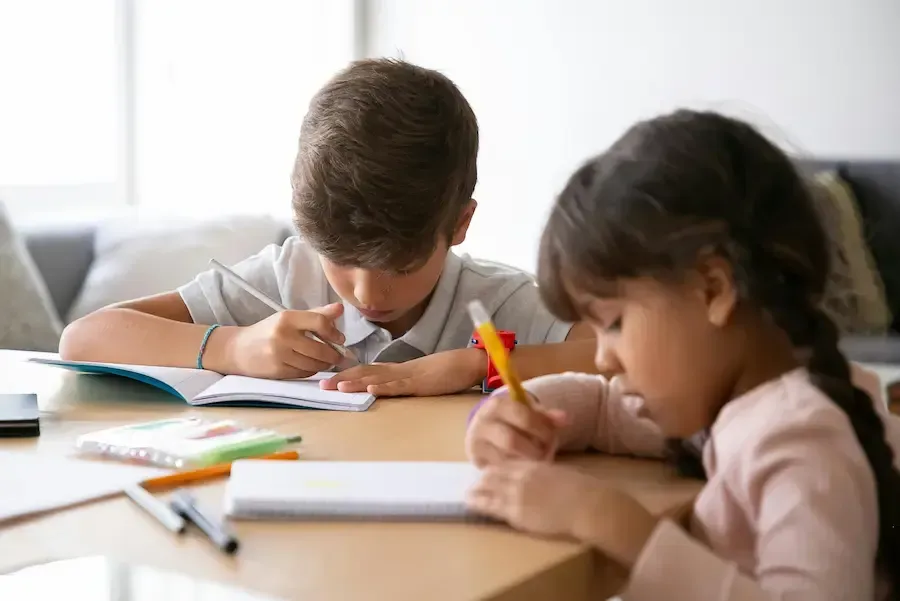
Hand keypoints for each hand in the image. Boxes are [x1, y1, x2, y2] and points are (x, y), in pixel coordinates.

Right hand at [221, 303, 344, 378]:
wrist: (239, 350)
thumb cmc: (268, 331)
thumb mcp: (289, 318)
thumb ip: (316, 314)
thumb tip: (341, 308)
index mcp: (287, 318)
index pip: (319, 322)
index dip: (334, 333)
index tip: (340, 339)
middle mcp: (283, 335)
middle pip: (320, 349)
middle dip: (334, 355)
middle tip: (339, 356)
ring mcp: (279, 355)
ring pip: (314, 364)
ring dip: (324, 365)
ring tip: (327, 361)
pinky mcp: (277, 371)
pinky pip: (304, 373)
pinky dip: (311, 370)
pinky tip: (311, 366)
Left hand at [320, 348, 483, 396]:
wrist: (468, 362)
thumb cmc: (446, 371)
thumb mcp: (419, 379)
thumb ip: (402, 383)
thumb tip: (385, 388)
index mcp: (397, 371)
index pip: (366, 371)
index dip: (346, 375)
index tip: (327, 381)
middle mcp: (398, 371)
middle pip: (365, 372)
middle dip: (342, 378)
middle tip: (321, 385)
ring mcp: (409, 376)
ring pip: (379, 378)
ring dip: (357, 382)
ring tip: (338, 386)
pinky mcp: (422, 383)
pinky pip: (401, 385)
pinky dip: (386, 387)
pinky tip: (372, 389)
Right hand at [465, 393, 567, 466]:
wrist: (486, 428)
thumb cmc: (513, 419)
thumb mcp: (528, 412)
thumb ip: (546, 416)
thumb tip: (566, 419)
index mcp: (497, 405)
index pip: (524, 418)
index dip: (542, 430)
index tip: (552, 438)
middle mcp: (482, 423)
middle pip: (511, 442)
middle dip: (533, 450)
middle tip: (546, 454)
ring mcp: (477, 443)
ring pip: (505, 459)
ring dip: (526, 463)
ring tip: (538, 461)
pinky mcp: (477, 461)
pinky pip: (501, 471)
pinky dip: (517, 471)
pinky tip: (527, 469)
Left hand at [466, 461, 657, 568]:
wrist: (585, 504)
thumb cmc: (582, 490)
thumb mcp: (561, 474)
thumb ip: (547, 474)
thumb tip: (545, 479)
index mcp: (534, 465)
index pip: (508, 464)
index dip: (497, 468)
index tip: (490, 472)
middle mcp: (521, 476)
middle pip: (494, 474)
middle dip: (483, 479)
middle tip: (474, 483)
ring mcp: (516, 494)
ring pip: (488, 489)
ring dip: (477, 490)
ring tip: (467, 494)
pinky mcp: (516, 512)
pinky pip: (491, 506)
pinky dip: (479, 503)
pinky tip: (470, 503)